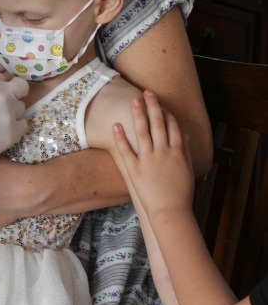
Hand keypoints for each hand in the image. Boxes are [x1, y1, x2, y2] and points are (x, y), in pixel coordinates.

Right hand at [0, 73, 28, 185]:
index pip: (1, 77)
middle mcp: (2, 92)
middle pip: (21, 87)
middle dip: (16, 93)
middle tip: (7, 103)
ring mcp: (10, 112)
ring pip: (21, 108)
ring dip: (12, 113)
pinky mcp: (14, 131)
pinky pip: (23, 125)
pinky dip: (15, 129)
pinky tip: (3, 133)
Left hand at [112, 90, 195, 220]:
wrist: (171, 213)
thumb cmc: (181, 193)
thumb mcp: (188, 170)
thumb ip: (187, 150)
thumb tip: (185, 133)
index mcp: (178, 152)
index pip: (172, 126)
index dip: (166, 113)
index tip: (160, 103)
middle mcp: (163, 153)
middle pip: (157, 124)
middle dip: (152, 106)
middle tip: (146, 92)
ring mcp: (149, 160)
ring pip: (142, 132)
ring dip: (138, 114)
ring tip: (134, 100)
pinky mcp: (135, 170)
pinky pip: (126, 151)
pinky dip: (121, 138)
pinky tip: (116, 125)